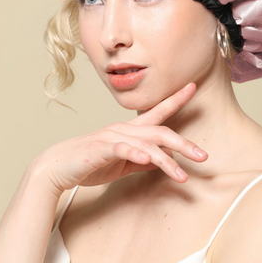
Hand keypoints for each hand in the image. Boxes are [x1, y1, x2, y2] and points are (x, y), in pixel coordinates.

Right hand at [32, 83, 207, 194]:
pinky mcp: (101, 148)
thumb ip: (141, 159)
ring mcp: (112, 137)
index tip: (192, 86)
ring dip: (166, 161)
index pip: (157, 111)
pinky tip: (147, 160)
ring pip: (146, 144)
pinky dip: (136, 154)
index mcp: (129, 129)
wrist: (58, 166)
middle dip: (183, 143)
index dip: (175, 99)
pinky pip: (122, 149)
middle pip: (160, 131)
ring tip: (183, 176)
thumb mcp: (121, 163)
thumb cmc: (90, 163)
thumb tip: (163, 160)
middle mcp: (123, 128)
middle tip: (203, 156)